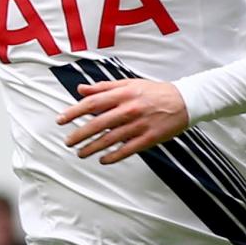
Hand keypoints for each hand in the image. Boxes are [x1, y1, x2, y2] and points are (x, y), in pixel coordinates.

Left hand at [57, 77, 186, 162]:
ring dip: (92, 148)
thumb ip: (104, 87)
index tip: (61, 120)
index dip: (74, 112)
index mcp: (123, 94)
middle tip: (68, 142)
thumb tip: (81, 90)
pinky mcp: (148, 138)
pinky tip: (102, 160)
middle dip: (79, 134)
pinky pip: (127, 150)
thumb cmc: (154, 92)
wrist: (185, 101)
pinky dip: (113, 156)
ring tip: (81, 153)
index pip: (92, 103)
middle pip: (98, 124)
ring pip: (110, 139)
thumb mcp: (129, 84)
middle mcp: (129, 109)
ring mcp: (139, 125)